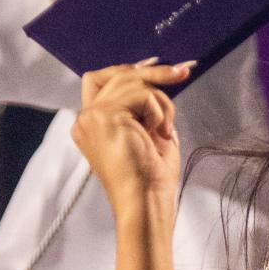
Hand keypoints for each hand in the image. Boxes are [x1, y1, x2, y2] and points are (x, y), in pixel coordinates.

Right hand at [71, 60, 193, 221]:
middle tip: (183, 72)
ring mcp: (91, 117)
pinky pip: (141, 94)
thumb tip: (158, 78)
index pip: (100, 80)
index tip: (158, 67)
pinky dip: (158, 111)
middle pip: (117, 74)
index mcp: (92, 125)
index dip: (127, 70)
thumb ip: (146, 107)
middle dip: (153, 72)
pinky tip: (158, 134)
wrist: (145, 202)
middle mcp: (85, 119)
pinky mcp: (104, 116)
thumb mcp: (150, 134)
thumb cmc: (151, 180)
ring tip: (165, 130)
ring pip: (132, 81)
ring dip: (161, 103)